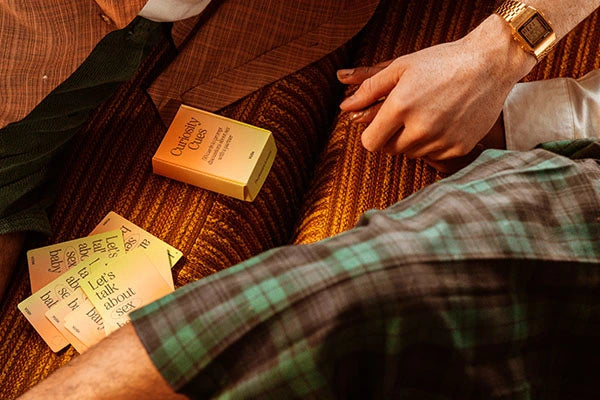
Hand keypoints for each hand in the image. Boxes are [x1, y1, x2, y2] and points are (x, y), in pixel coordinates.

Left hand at [338, 15, 533, 161]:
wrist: (490, 64)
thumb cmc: (442, 61)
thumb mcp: (401, 67)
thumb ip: (369, 88)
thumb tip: (344, 107)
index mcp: (400, 107)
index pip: (370, 142)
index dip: (372, 134)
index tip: (380, 125)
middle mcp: (419, 128)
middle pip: (390, 149)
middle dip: (393, 135)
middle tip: (408, 114)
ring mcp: (440, 141)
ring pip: (412, 153)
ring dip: (414, 140)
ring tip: (428, 115)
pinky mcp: (458, 148)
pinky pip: (434, 156)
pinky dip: (435, 144)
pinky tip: (445, 122)